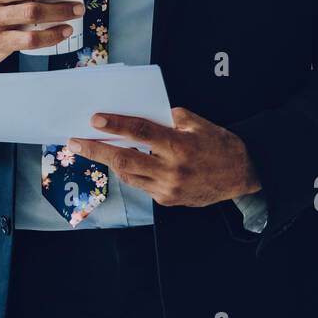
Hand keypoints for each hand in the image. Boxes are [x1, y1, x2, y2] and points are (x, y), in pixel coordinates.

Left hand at [65, 106, 261, 207]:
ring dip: (110, 162)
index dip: (115, 126)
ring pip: (129, 175)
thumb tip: (141, 116)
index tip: (94, 120)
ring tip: (94, 149)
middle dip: (96, 151)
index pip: (140, 133)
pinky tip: (125, 161)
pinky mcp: (168, 201)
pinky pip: (142, 185)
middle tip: (74, 142)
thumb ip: (170, 118)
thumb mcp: (198, 123)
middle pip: (125, 160)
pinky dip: (131, 172)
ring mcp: (168, 189)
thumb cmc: (220, 144)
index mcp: (179, 146)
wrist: (243, 174)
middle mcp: (172, 170)